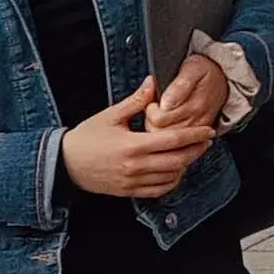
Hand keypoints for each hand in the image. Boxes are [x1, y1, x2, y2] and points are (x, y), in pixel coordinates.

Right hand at [61, 53, 225, 201]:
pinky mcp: (128, 191)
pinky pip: (157, 190)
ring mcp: (132, 181)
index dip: (195, 136)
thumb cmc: (86, 138)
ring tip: (192, 153)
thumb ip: (136, 101)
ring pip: (170, 177)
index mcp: (133, 145)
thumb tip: (153, 82)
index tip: (209, 131)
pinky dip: (171, 181)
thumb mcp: (110, 115)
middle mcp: (135, 166)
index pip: (173, 141)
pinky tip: (175, 170)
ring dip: (186, 166)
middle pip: (178, 161)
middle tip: (207, 141)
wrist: (63, 163)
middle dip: (196, 150)